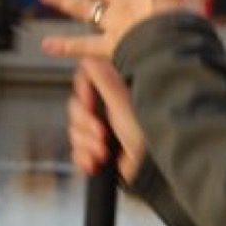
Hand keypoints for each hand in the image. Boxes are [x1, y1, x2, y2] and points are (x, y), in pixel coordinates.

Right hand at [67, 59, 146, 184]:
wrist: (151, 167)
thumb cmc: (144, 132)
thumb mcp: (121, 103)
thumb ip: (104, 80)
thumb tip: (89, 57)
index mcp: (110, 96)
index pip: (82, 88)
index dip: (83, 97)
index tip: (90, 104)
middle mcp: (104, 112)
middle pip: (75, 112)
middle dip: (85, 127)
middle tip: (102, 134)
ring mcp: (100, 132)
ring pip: (74, 133)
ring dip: (86, 145)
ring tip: (103, 152)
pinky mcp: (97, 151)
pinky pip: (77, 152)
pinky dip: (84, 159)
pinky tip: (95, 163)